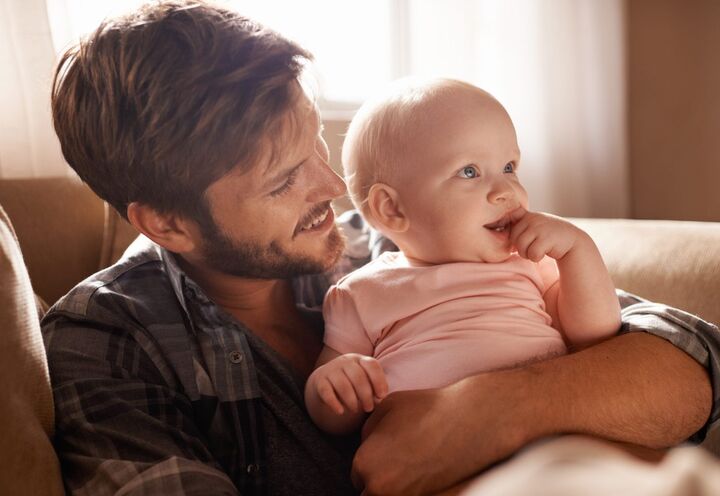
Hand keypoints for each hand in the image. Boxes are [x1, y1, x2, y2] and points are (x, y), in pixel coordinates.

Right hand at [313, 354, 387, 414]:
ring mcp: (331, 370)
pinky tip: (340, 412)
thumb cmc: (352, 384)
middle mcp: (345, 361)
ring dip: (352, 401)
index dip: (379, 381)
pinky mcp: (320, 381)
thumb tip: (380, 398)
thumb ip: (375, 388)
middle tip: (369, 408)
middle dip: (366, 396)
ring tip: (355, 410)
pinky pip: (326, 392)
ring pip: (343, 386)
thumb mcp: (365, 381)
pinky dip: (334, 403)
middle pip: (359, 377)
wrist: (325, 381)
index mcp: (360, 360)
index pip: (372, 365)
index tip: (382, 396)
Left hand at [352, 370, 538, 495]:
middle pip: (370, 489)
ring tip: (414, 465)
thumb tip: (366, 445)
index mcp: (365, 464)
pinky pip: (410, 495)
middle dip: (381, 475)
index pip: (358, 473)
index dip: (373, 459)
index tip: (390, 449)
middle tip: (403, 458)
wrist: (470, 421)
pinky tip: (425, 471)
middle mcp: (379, 488)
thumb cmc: (427, 409)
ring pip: (387, 494)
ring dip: (396, 484)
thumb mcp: (385, 408)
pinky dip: (413, 487)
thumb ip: (367, 429)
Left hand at [508, 208, 588, 261]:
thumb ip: (517, 225)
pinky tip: (545, 252)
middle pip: (513, 239)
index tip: (521, 240)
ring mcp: (539, 226)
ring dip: (528, 253)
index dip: (512, 236)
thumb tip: (494, 226)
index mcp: (526, 215)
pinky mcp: (547, 237)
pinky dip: (536, 257)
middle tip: (533, 247)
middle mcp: (532, 218)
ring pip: (521, 246)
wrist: (572, 241)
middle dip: (521, 247)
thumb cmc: (547, 236)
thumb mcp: (532, 226)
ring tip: (538, 249)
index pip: (507, 225)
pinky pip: (532, 253)